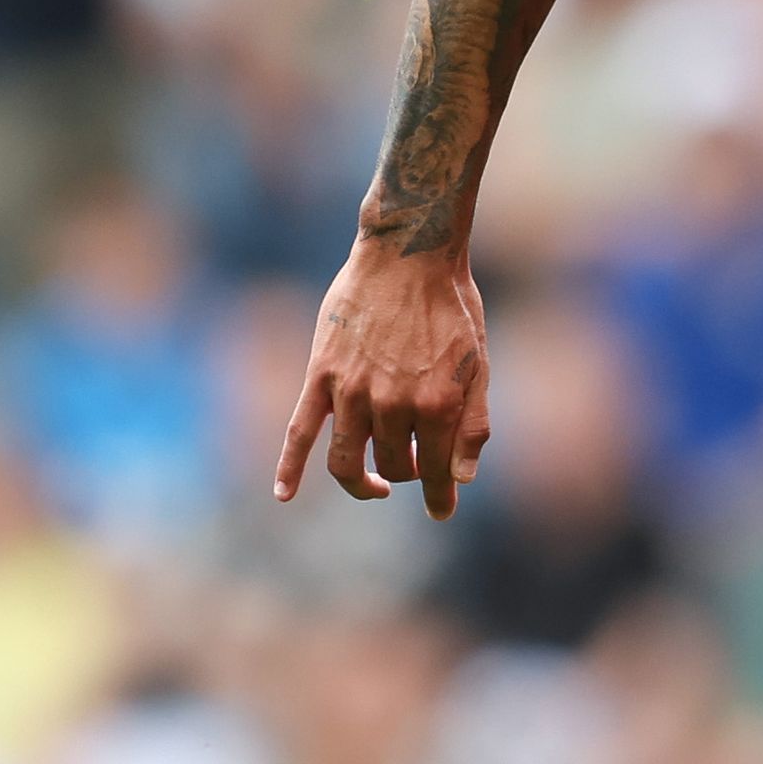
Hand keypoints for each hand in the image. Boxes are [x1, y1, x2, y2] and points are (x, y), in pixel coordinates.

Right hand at [270, 235, 491, 514]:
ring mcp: (352, 391)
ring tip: (377, 485)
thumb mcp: (479, 364)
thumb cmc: (451, 306)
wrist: (409, 253)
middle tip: (420, 462)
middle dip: (410, 474)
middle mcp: (393, 402)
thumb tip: (463, 479)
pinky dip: (288, 466)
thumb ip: (473, 424)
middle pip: (394, 467)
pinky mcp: (320, 376)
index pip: (438, 472)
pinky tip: (284, 495)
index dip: (442, 496)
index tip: (443, 510)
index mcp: (437, 402)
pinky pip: (299, 430)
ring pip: (347, 461)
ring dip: (362, 482)